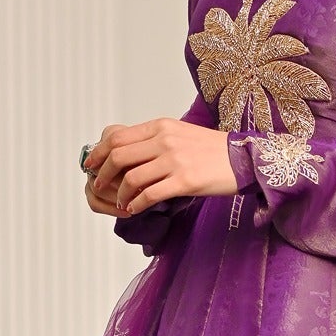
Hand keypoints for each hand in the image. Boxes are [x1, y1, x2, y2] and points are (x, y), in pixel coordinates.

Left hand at [83, 119, 237, 215]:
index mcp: (161, 126)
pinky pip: (150, 195)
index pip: (118, 137)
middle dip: (102, 175)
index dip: (99, 153)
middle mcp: (165, 140)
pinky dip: (137, 205)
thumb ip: (155, 139)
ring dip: (120, 195)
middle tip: (99, 187)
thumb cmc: (213, 150)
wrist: (245, 159)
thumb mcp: (180, 134)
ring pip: (131, 178)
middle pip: (119, 156)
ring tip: (121, 203)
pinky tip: (135, 210)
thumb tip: (128, 151)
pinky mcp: (185, 180)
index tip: (91, 165)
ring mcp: (175, 160)